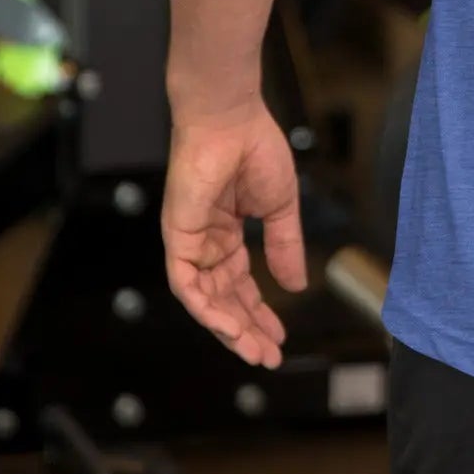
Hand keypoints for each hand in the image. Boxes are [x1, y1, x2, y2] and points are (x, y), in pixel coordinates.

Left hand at [162, 99, 307, 365]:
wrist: (231, 118)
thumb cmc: (254, 148)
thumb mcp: (279, 206)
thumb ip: (285, 246)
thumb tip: (296, 286)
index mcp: (226, 233)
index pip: (240, 285)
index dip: (259, 312)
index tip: (279, 337)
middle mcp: (204, 243)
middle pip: (223, 299)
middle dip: (246, 329)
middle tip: (268, 356)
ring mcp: (189, 242)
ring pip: (204, 300)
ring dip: (228, 327)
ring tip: (253, 350)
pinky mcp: (177, 237)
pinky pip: (187, 285)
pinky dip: (207, 308)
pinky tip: (230, 326)